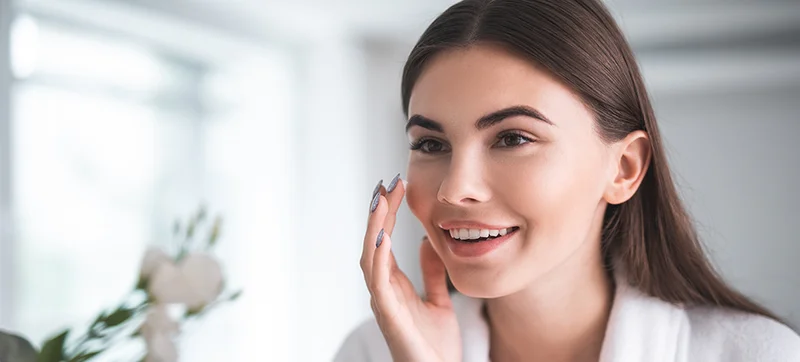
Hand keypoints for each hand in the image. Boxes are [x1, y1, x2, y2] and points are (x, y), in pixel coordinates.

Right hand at [360, 176, 461, 361]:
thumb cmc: (435, 348)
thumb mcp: (439, 302)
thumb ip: (432, 275)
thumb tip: (430, 243)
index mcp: (394, 285)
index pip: (386, 241)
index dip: (388, 213)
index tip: (396, 186)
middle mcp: (384, 291)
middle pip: (374, 243)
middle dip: (379, 213)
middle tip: (386, 183)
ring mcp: (384, 303)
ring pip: (370, 257)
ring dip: (375, 227)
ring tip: (381, 200)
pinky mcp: (390, 316)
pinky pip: (378, 282)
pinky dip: (377, 257)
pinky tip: (383, 235)